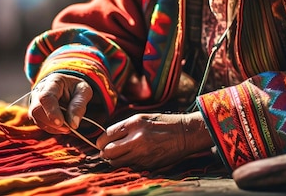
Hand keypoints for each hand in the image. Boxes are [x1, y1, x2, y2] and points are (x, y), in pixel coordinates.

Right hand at [28, 73, 92, 134]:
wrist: (67, 87)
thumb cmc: (75, 88)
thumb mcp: (83, 91)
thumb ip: (79, 105)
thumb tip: (74, 123)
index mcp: (52, 82)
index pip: (46, 97)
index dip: (51, 111)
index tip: (60, 122)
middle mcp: (39, 91)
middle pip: (37, 109)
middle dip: (52, 123)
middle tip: (68, 127)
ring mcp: (35, 103)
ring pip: (37, 119)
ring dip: (53, 127)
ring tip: (67, 127)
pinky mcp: (36, 113)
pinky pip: (40, 124)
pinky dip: (52, 129)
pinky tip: (62, 127)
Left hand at [96, 111, 212, 169]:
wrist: (185, 134)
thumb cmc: (163, 124)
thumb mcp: (142, 118)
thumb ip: (124, 127)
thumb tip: (107, 138)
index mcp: (133, 124)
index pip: (106, 136)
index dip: (101, 142)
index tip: (102, 143)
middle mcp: (136, 139)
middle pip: (107, 152)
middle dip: (105, 153)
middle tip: (107, 151)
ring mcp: (142, 154)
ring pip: (116, 163)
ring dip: (115, 160)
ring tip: (120, 155)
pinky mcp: (148, 165)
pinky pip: (130, 167)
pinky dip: (128, 165)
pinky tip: (134, 158)